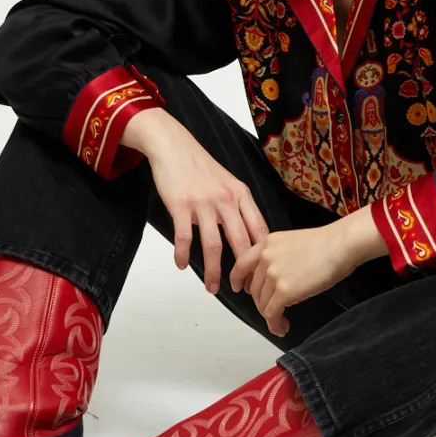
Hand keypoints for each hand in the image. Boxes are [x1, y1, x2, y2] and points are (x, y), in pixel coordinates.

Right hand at [147, 134, 269, 294]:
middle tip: (243, 290)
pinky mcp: (180, 205)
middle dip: (243, 271)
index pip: (258, 230)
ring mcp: (203, 202)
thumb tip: (250, 237)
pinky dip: (183, 254)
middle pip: (239, 242)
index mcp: (241, 195)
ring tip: (212, 287)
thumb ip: (239, 207)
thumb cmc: (201, 168)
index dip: (261, 256)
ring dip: (212, 271)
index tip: (261, 275)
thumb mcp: (229, 183)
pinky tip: (182, 265)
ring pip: (213, 245)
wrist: (174, 146)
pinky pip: (184, 237)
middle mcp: (225, 199)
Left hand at [229, 223, 361, 338]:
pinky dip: (274, 325)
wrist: (340, 244)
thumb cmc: (327, 243)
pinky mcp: (284, 291)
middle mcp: (265, 257)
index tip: (239, 288)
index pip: (242, 263)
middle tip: (272, 310)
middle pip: (254, 288)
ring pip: (262, 303)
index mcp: (267, 243)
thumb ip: (279, 255)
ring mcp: (273, 274)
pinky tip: (282, 328)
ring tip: (281, 322)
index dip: (238, 279)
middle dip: (261, 303)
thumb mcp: (293, 241)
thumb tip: (276, 275)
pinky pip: (271, 314)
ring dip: (270, 316)